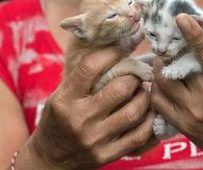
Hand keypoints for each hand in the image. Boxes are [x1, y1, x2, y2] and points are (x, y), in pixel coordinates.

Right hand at [16, 47, 154, 169]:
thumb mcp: (61, 96)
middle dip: (134, 77)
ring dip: (145, 97)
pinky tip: (149, 112)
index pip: (91, 68)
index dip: (112, 53)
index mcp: (65, 100)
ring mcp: (95, 139)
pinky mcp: (107, 155)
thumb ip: (83, 79)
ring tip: (143, 92)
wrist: (51, 158)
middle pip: (120, 89)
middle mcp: (80, 119)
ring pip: (133, 112)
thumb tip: (115, 54)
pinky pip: (139, 136)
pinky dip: (149, 121)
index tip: (123, 47)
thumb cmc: (58, 121)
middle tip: (137, 75)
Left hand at [151, 14, 202, 169]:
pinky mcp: (182, 125)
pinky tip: (161, 83)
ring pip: (162, 82)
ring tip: (162, 62)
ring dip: (158, 68)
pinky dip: (156, 88)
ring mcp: (192, 113)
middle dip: (168, 52)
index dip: (193, 34)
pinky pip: (158, 101)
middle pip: (177, 67)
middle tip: (166, 46)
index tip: (181, 18)